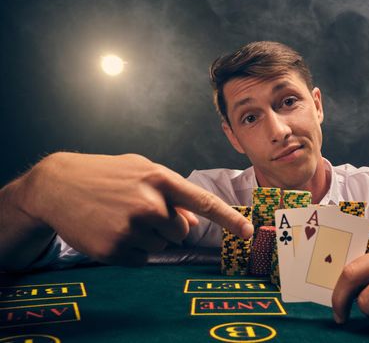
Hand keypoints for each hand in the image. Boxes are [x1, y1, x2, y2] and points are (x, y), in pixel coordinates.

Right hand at [19, 152, 252, 265]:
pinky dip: (132, 249)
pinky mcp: (114, 249)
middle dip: (168, 225)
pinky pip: (142, 258)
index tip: (248, 232)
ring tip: (122, 216)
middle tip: (139, 210)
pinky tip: (112, 230)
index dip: (229, 219)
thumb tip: (195, 224)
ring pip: (162, 245)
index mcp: (159, 179)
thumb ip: (173, 195)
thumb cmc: (105, 175)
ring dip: (148, 236)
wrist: (57, 185)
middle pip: (181, 231)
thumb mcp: (141, 172)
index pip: (204, 202)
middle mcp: (149, 204)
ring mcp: (131, 228)